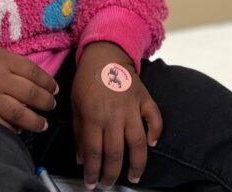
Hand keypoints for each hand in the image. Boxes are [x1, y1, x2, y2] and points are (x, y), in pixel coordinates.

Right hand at [0, 41, 58, 132]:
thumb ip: (8, 60)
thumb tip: (26, 73)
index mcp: (3, 60)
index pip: (33, 72)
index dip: (47, 82)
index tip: (54, 89)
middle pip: (30, 93)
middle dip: (45, 102)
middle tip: (52, 106)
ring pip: (18, 112)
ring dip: (34, 121)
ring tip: (42, 125)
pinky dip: (10, 128)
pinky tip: (17, 130)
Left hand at [72, 42, 162, 188]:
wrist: (105, 54)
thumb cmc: (87, 81)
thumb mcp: (75, 106)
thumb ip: (78, 133)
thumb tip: (82, 159)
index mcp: (93, 116)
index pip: (93, 152)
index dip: (92, 172)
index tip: (91, 184)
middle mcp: (113, 115)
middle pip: (115, 153)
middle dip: (112, 174)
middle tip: (109, 184)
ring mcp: (131, 107)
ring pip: (138, 142)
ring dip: (137, 163)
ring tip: (134, 177)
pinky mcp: (145, 99)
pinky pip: (155, 119)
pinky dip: (156, 132)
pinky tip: (152, 144)